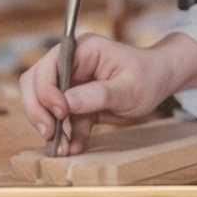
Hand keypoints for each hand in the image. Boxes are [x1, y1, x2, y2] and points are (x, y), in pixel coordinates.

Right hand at [18, 33, 196, 155]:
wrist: (160, 81)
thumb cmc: (148, 76)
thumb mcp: (127, 88)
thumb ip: (96, 95)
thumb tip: (66, 103)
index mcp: (82, 50)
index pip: (49, 67)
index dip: (47, 91)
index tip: (60, 113)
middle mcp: (71, 62)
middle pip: (36, 83)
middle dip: (38, 110)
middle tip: (49, 134)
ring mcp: (72, 81)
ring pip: (43, 103)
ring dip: (50, 126)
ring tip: (62, 147)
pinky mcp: (76, 100)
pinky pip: (62, 118)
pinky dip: (65, 134)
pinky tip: (74, 147)